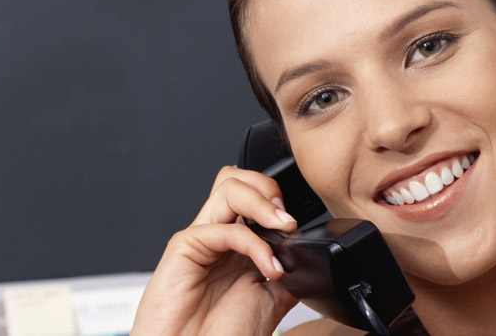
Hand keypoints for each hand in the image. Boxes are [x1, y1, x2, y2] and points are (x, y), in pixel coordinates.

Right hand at [132, 166, 299, 334]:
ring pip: (228, 186)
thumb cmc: (223, 335)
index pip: (253, 193)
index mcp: (237, 243)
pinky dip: (255, 244)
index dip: (278, 198)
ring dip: (263, 203)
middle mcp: (218, 234)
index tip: (301, 225)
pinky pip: (223, 228)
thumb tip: (311, 249)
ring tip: (284, 228)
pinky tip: (269, 267)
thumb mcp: (273, 298)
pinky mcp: (184, 246)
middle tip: (287, 218)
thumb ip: (288, 267)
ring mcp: (201, 237)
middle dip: (268, 187)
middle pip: (237, 177)